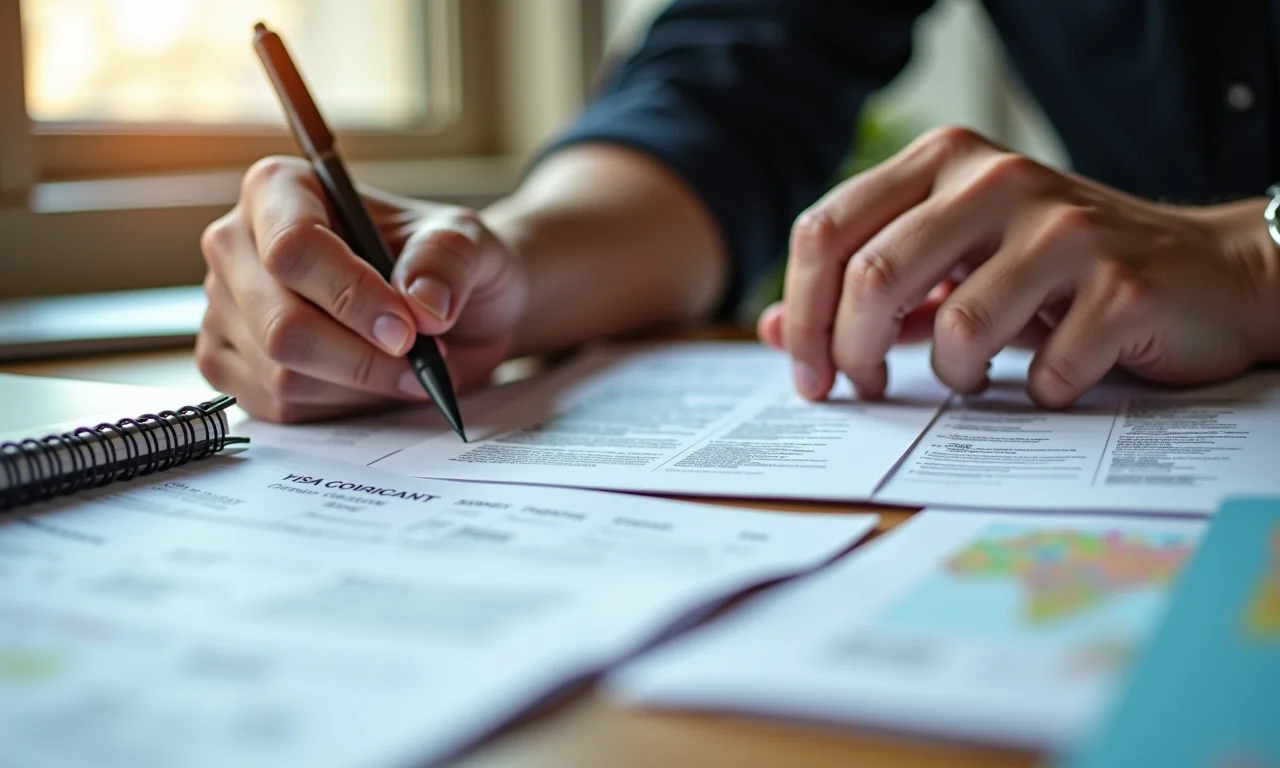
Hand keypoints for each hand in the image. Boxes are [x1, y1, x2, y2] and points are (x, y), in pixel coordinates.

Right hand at [198, 156, 524, 421]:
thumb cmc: (442, 263)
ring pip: (281, 374)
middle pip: (281, 323)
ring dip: (359, 386)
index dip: (351, 297)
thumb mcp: (468, 243)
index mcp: (280, 190)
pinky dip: (339, 408)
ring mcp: (227, 308)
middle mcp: (237, 245)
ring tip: (406, 370)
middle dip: (361, 358)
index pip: (293, 248)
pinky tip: (371, 385)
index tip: (407, 330)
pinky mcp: (230, 364)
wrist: (444, 309)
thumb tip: (423, 305)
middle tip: (418, 363)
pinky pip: (278, 407)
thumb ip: (448, 261)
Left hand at [757, 126, 1279, 406]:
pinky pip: (1041, 369)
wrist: (1205, 270)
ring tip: (971, 376)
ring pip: (956, 328)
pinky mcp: (1122, 285)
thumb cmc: (1057, 271)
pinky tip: (1048, 376)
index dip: (800, 313)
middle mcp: (998, 178)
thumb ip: (868, 290)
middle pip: (872, 276)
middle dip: (851, 353)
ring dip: (951, 377)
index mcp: (944, 161)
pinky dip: (1034, 391)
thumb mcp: (954, 262)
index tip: (807, 374)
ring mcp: (1065, 228)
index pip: (826, 230)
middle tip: (862, 388)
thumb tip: (772, 332)